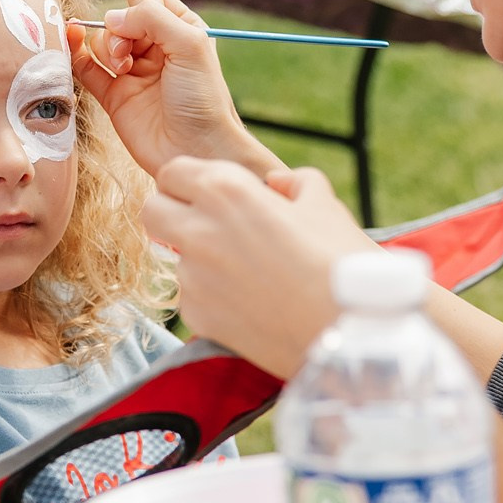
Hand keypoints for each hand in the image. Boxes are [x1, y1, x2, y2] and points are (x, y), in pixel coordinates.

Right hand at [71, 0, 278, 178]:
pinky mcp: (113, 95)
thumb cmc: (203, 100)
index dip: (138, 7)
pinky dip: (76, 54)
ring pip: (101, 40)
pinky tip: (71, 43)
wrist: (195, 149)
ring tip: (122, 70)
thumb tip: (110, 17)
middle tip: (127, 55)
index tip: (143, 30)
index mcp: (180, 28)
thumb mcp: (190, 46)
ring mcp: (132, 70)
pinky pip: (86, 67)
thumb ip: (152, 18)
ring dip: (105, 48)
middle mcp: (155, 46)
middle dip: (119, 31)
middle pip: (119, 17)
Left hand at [142, 159, 375, 377]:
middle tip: (206, 226)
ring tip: (242, 271)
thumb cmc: (342, 261)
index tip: (209, 194)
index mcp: (227, 191)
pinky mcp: (196, 315)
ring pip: (172, 258)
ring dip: (195, 258)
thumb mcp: (325, 205)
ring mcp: (193, 276)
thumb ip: (296, 183)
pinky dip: (210, 296)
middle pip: (151, 210)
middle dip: (171, 214)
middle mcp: (199, 229)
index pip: (173, 172)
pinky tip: (247, 301)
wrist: (350, 330)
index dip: (189, 181)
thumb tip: (278, 183)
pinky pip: (190, 297)